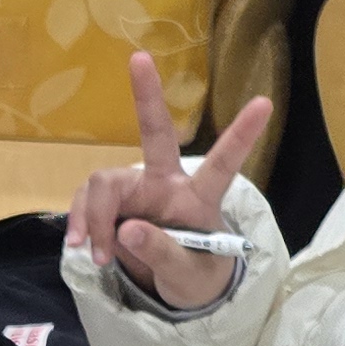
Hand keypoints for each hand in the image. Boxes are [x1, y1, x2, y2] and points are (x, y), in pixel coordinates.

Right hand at [65, 47, 268, 310]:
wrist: (173, 287)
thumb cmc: (194, 275)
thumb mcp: (187, 277)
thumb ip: (161, 254)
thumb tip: (126, 230)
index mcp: (199, 198)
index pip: (223, 164)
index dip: (241, 135)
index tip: (265, 104)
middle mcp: (166, 183)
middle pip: (156, 134)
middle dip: (147, 96)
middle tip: (139, 58)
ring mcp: (136, 189)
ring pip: (103, 184)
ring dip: (92, 219)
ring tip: (97, 257)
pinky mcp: (110, 201)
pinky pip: (85, 201)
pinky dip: (79, 224)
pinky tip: (80, 248)